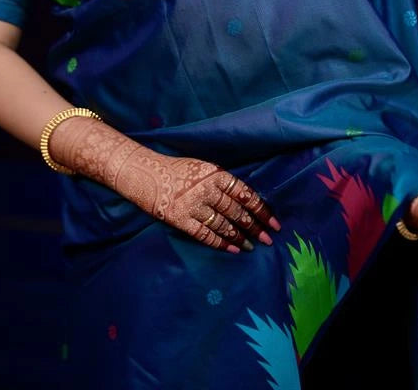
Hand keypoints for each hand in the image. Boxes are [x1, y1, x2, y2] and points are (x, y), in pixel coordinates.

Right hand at [48, 116, 280, 252]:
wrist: (144, 173)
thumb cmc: (175, 169)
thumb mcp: (202, 167)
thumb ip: (222, 182)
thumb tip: (245, 200)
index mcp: (215, 173)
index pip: (245, 193)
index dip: (261, 209)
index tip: (274, 222)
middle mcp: (207, 188)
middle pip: (237, 211)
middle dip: (255, 227)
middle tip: (268, 239)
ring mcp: (193, 205)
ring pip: (224, 224)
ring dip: (240, 237)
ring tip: (252, 246)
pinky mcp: (181, 219)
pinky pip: (206, 235)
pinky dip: (221, 243)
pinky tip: (233, 249)